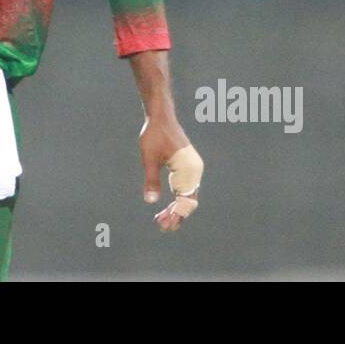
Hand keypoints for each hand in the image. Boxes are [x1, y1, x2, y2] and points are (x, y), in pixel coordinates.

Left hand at [139, 116, 202, 232]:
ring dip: (177, 209)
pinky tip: (167, 207)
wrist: (161, 116)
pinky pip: (186, 188)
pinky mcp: (188, 167)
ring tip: (162, 220)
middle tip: (161, 226)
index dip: (175, 215)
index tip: (163, 224)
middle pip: (189, 200)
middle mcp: (195, 170)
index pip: (185, 200)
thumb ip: (151, 179)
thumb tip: (151, 201)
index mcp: (189, 169)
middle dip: (176, 215)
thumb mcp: (149, 157)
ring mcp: (193, 168)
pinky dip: (177, 199)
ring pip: (188, 196)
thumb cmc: (155, 134)